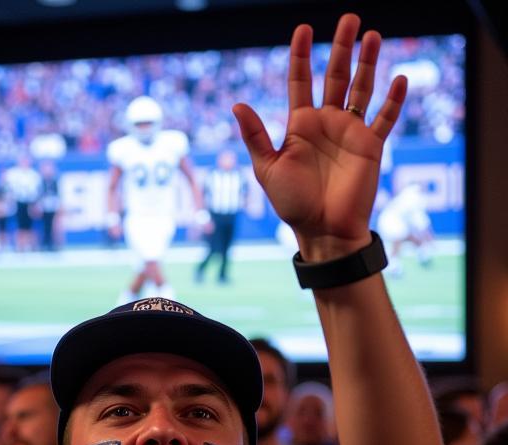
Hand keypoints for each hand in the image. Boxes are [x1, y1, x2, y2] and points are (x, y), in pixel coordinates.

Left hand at [233, 13, 405, 261]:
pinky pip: (385, 119)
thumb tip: (237, 105)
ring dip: (368, 62)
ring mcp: (350, 132)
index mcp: (300, 125)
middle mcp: (326, 123)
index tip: (302, 29)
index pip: (300, 81)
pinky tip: (399, 78)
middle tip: (348, 18)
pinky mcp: (370, 146)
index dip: (300, 56)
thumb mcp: (267, 168)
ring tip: (373, 34)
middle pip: (335, 76)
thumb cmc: (292, 204)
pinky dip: (393, 100)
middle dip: (341, 47)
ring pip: (361, 88)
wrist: (322, 230)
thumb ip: (255, 136)